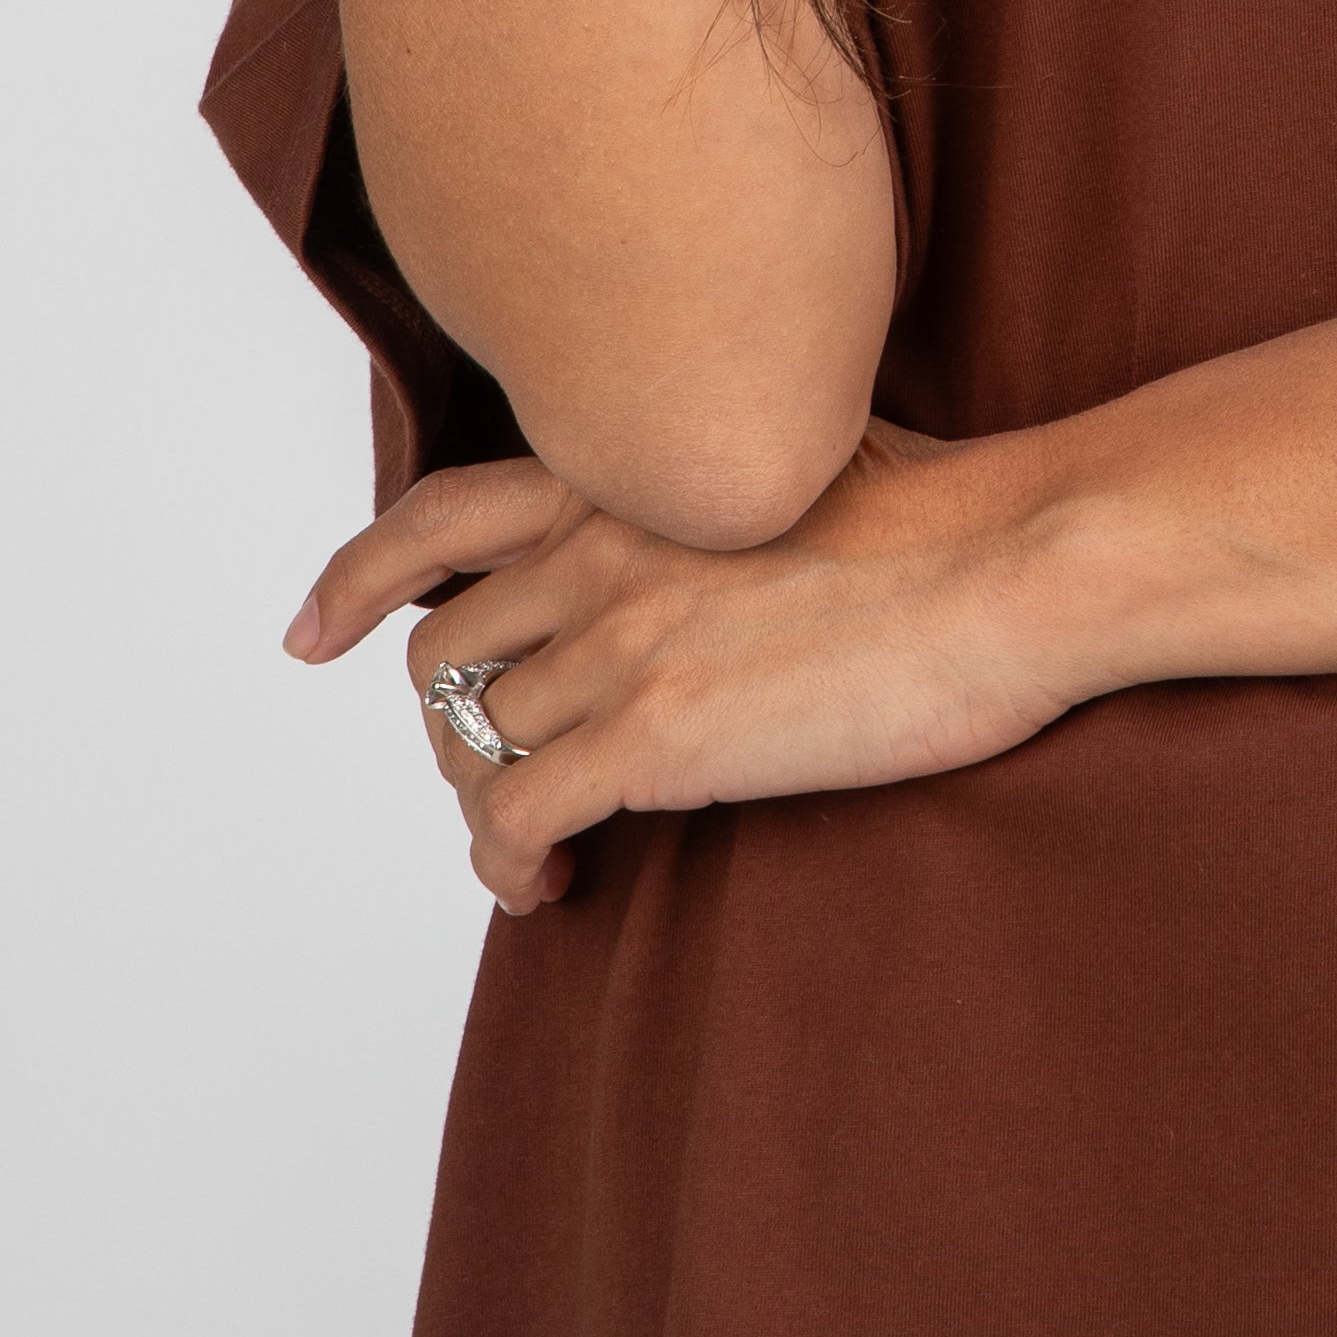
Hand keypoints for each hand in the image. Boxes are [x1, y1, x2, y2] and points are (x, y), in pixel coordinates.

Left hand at [280, 430, 1090, 915]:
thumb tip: (715, 530)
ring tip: (539, 840)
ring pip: (465, 737)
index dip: (360, 577)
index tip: (318, 630)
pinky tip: (551, 886)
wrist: (1018, 561)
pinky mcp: (652, 738)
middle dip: (453, 721)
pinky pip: (511, 818)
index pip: (440, 513)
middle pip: (443, 647)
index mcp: (629, 472)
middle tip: (506, 771)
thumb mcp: (802, 450)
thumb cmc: (957, 515)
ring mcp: (618, 640)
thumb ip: (717, 484)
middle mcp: (598, 546)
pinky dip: (504, 865)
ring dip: (482, 799)